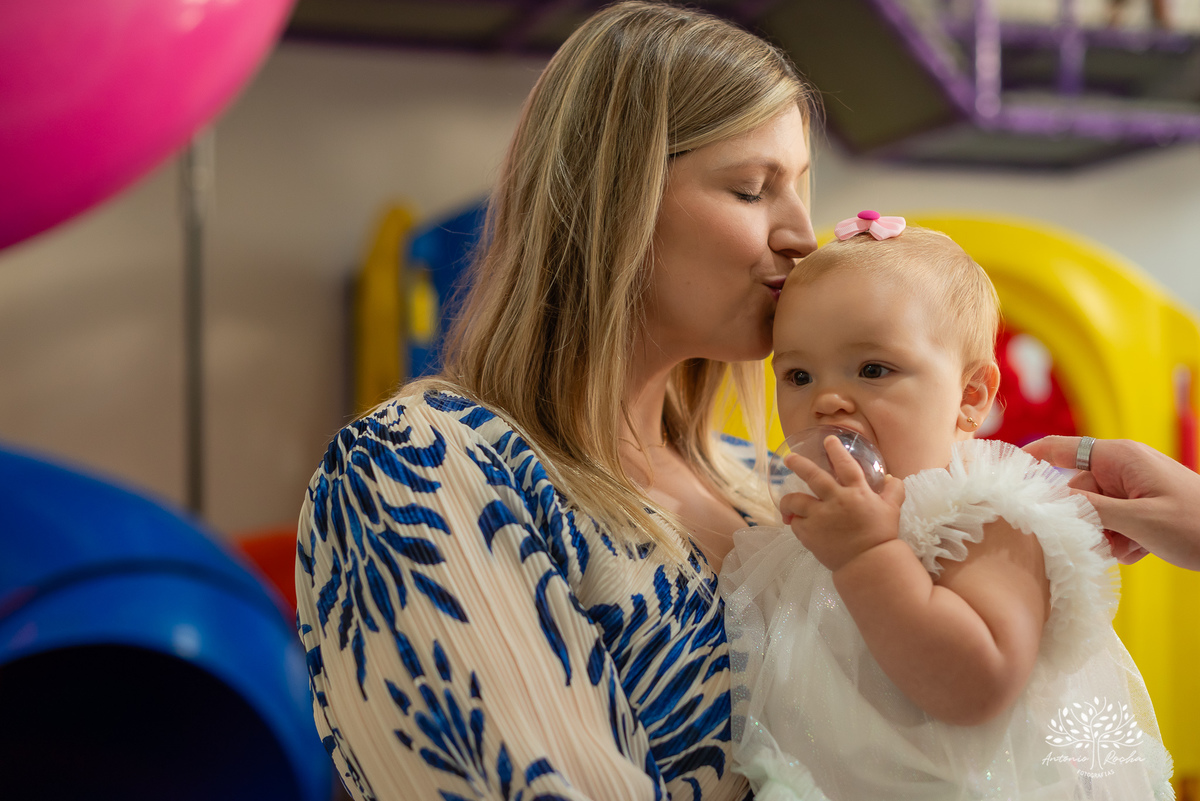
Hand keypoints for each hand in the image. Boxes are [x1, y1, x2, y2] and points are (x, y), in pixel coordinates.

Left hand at [779, 435, 905, 572]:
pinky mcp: (809, 534)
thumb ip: (893, 490)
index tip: (828, 440)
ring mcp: (820, 517)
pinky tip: (798, 523)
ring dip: (789, 501)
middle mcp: (836, 501)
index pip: (845, 465)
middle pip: (812, 476)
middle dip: (799, 464)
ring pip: (795, 501)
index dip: (835, 450)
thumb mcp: (892, 509)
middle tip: (789, 458)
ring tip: (788, 502)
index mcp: (857, 492)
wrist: (868, 565)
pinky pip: (796, 523)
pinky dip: (796, 522)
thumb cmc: (881, 536)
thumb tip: (891, 477)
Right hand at [1024, 436, 1199, 570]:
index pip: (1059, 449)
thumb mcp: (1140, 521)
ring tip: (1132, 549)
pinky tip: (1143, 551)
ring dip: (1105, 537)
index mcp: (1120, 458)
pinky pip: (1111, 526)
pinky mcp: (1140, 511)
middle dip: (1082, 521)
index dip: (1027, 460)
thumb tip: (1049, 507)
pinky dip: (1122, 543)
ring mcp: (1132, 490)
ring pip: (1093, 516)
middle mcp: (1122, 470)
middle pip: (1075, 494)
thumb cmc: (1198, 525)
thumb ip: (1091, 512)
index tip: (998, 476)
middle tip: (1102, 541)